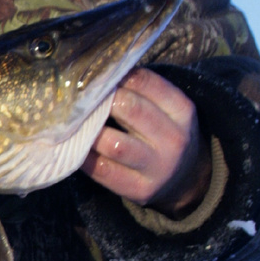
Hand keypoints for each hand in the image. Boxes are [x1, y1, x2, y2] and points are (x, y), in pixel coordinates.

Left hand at [81, 68, 211, 214]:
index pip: (146, 82)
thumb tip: (96, 70)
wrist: (185, 179)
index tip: (95, 75)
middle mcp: (174, 139)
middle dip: (100, 99)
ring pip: (114, 143)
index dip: (115, 75)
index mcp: (181, 111)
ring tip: (74, 121)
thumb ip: (139, 89)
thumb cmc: (161, 132)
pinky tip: (75, 145)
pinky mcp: (139, 189)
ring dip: (89, 130)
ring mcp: (158, 167)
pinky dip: (84, 156)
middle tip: (79, 96)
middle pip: (129, 109)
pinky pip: (103, 170)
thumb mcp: (165, 108)